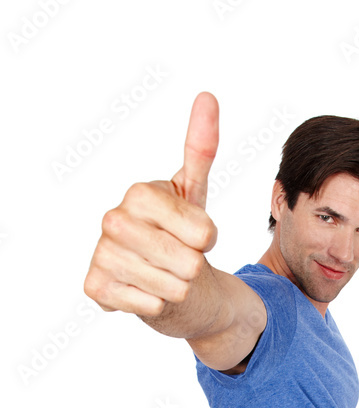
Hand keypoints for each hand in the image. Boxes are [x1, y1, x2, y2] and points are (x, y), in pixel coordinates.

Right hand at [83, 92, 219, 315]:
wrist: (157, 274)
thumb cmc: (177, 232)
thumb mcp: (193, 192)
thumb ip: (201, 148)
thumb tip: (207, 97)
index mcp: (139, 193)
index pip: (203, 233)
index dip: (208, 240)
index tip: (195, 234)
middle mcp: (113, 220)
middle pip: (189, 263)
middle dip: (194, 268)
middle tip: (179, 259)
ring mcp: (102, 254)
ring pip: (173, 288)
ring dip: (178, 288)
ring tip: (164, 275)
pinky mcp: (97, 288)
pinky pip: (152, 306)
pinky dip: (158, 305)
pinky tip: (147, 290)